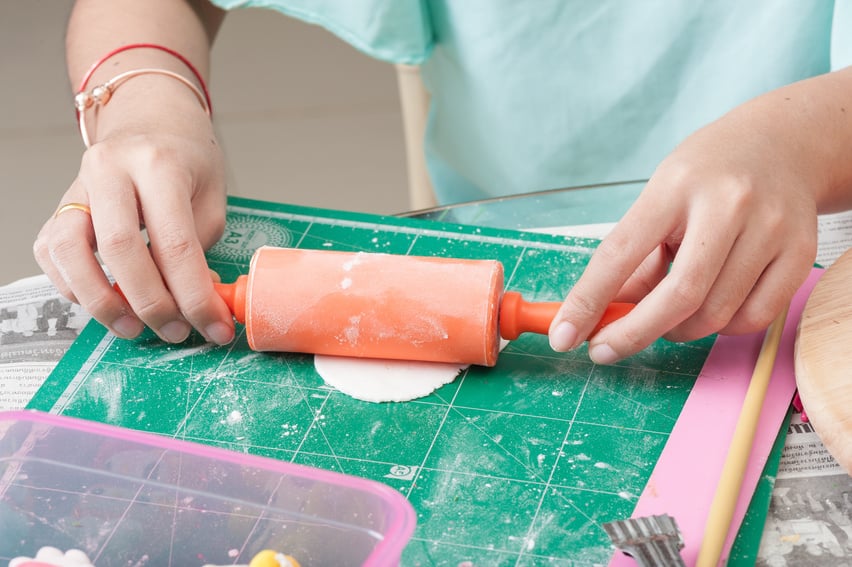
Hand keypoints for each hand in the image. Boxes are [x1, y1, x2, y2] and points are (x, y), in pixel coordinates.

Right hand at [34, 88, 233, 345]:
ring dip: (101, 301)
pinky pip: (52, 254)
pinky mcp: (58, 205)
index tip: (214, 328)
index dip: (195, 296)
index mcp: (158, 165)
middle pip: (120, 249)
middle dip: (151, 303)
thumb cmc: (186, 159)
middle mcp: (109, 170)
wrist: (150, 118)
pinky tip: (104, 301)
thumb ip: (201, 249)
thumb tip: (197, 305)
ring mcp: (77, 186)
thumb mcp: (210, 197)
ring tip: (132, 328)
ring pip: (70, 251)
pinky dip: (74, 287)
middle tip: (175, 333)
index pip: (176, 243)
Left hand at [549, 95, 823, 362]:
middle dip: (632, 334)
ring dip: (678, 330)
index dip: (587, 301)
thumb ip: (634, 257)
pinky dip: (721, 328)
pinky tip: (710, 308)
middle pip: (678, 296)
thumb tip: (604, 313)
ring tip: (667, 312)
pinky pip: (753, 319)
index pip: (620, 253)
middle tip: (605, 348)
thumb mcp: (658, 198)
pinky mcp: (800, 254)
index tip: (564, 336)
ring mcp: (770, 230)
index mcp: (674, 187)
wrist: (782, 144)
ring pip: (716, 314)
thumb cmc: (706, 175)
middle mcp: (727, 206)